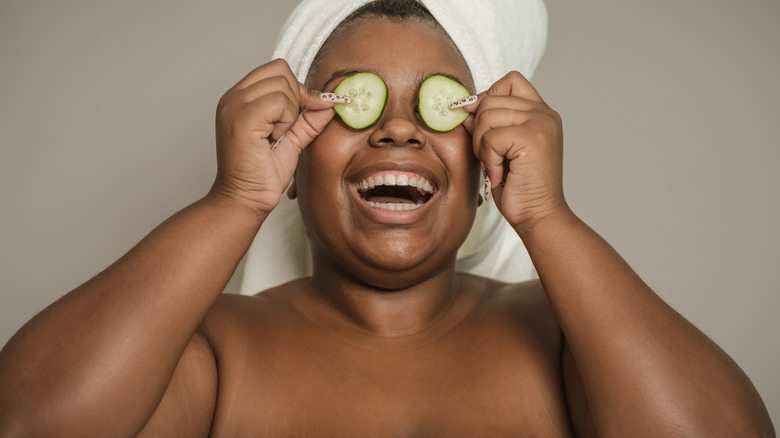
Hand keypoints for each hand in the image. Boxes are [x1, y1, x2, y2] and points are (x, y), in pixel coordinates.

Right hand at [210, 59, 335, 216]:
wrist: (245, 200)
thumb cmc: (262, 174)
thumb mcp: (292, 139)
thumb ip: (309, 118)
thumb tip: (331, 101)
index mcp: (240, 97)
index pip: (276, 69)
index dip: (297, 89)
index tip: (300, 115)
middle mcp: (233, 96)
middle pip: (281, 70)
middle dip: (295, 98)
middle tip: (285, 128)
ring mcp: (234, 105)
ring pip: (283, 85)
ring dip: (289, 113)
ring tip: (275, 136)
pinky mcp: (242, 118)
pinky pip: (280, 102)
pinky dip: (285, 121)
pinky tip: (273, 139)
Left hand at [463, 71, 568, 233]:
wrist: (538, 216)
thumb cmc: (517, 187)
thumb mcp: (498, 149)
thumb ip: (486, 123)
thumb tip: (462, 106)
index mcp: (541, 112)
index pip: (509, 81)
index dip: (488, 98)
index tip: (481, 126)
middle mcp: (545, 113)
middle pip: (490, 98)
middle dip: (479, 130)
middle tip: (491, 158)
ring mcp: (541, 123)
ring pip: (486, 115)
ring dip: (482, 146)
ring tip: (497, 166)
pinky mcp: (532, 137)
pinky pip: (490, 137)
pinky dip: (488, 159)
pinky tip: (501, 174)